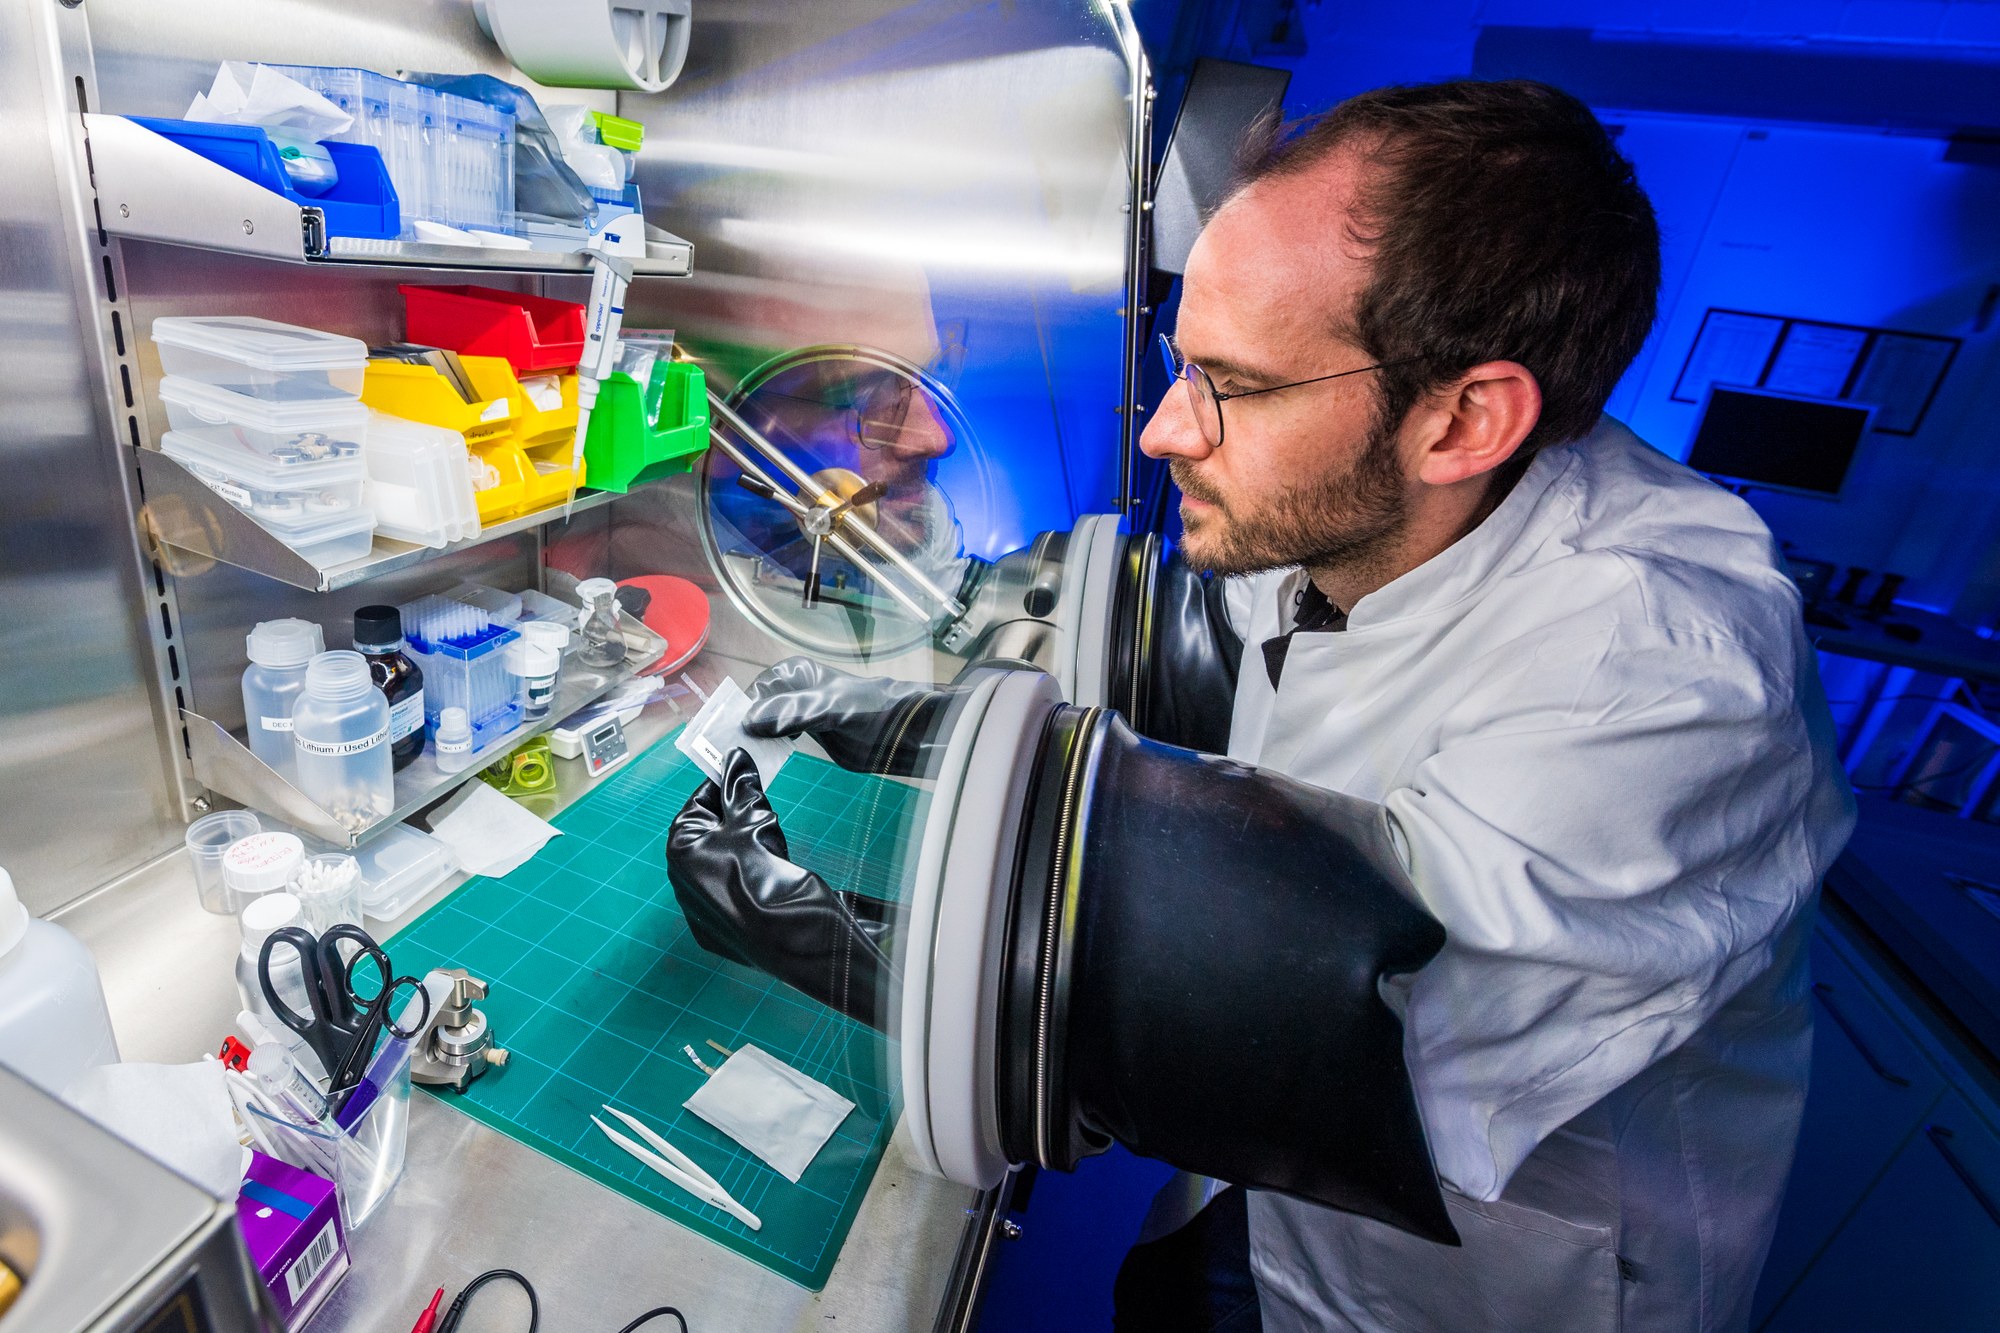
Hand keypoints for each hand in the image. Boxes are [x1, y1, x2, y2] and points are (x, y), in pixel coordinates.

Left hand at [666, 747, 899, 1029]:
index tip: (742, 777)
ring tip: (767, 850)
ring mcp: (694, 909)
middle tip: (760, 811)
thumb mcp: (753, 818)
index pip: (698, 803)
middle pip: (705, 835)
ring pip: (715, 867)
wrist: (784, 932)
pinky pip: (724, 897)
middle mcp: (678, 879)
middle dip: (731, 820)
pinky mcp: (712, 933)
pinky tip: (764, 882)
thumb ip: (741, 787)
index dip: (723, 788)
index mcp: (679, 847)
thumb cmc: (762, 870)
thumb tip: (737, 761)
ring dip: (737, 853)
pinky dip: (740, 884)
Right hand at [742, 656, 951, 776]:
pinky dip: (767, 750)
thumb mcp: (831, 708)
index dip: (739, 714)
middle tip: (732, 754)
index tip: (729, 738)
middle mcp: (790, 689)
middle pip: (753, 709)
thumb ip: (793, 712)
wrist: (900, 732)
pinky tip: (764, 761)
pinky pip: (776, 739)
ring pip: (762, 725)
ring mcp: (795, 711)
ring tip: (744, 760)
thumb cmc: (872, 710)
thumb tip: (751, 720)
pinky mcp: (804, 731)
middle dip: (742, 730)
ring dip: (753, 742)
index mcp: (793, 673)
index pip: (753, 692)